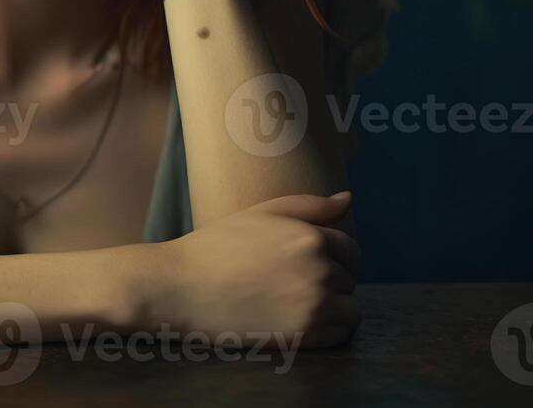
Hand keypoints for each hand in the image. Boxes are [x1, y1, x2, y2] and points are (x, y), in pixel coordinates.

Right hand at [144, 192, 361, 348]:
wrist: (180, 287)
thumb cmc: (217, 246)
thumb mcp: (261, 213)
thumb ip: (310, 205)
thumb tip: (349, 198)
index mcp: (310, 237)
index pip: (351, 250)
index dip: (333, 256)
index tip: (307, 263)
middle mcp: (318, 270)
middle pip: (350, 280)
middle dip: (330, 281)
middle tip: (292, 283)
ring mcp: (313, 305)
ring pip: (352, 311)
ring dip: (334, 308)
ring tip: (299, 303)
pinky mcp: (304, 335)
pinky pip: (339, 335)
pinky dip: (327, 330)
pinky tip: (298, 320)